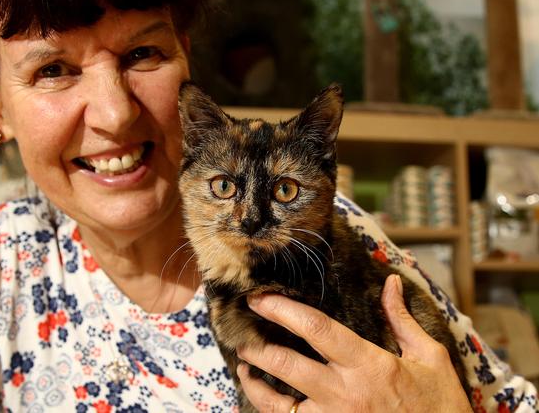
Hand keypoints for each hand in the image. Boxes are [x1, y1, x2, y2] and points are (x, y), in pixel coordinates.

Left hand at [236, 274, 471, 411]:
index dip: (283, 310)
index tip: (261, 298)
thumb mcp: (430, 358)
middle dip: (257, 344)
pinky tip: (261, 396)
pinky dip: (268, 408)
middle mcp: (345, 393)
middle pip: (287, 364)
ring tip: (243, 364)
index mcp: (370, 365)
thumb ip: (402, 319)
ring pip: (279, 402)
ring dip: (255, 381)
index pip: (317, 329)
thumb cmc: (440, 406)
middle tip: (241, 328)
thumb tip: (390, 282)